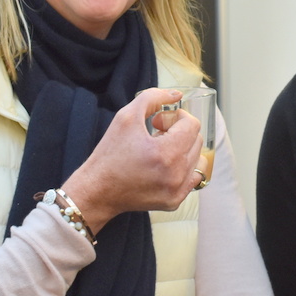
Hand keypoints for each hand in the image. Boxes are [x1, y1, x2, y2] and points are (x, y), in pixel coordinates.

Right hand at [62, 88, 203, 230]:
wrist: (97, 190)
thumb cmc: (110, 153)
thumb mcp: (126, 116)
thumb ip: (153, 98)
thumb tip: (177, 94)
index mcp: (166, 153)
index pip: (192, 125)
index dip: (176, 118)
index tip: (158, 122)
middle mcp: (176, 174)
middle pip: (196, 141)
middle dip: (179, 132)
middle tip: (156, 134)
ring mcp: (177, 191)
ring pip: (198, 159)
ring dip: (183, 150)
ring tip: (161, 151)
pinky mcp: (174, 201)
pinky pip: (193, 178)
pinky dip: (183, 168)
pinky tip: (164, 166)